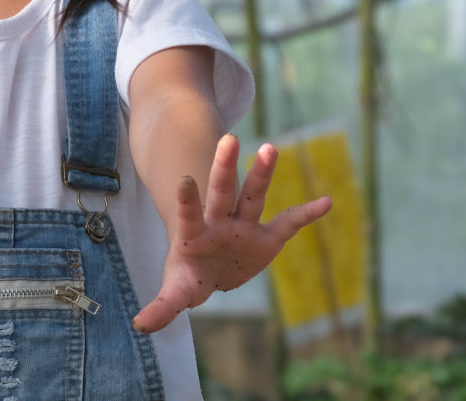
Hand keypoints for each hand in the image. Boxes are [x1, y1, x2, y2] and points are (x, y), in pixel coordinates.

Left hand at [133, 134, 331, 333]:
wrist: (211, 272)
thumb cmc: (190, 275)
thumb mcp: (178, 290)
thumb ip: (163, 306)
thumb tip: (139, 326)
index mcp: (195, 233)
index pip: (189, 214)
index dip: (187, 200)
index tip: (184, 180)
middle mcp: (219, 222)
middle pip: (222, 192)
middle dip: (224, 168)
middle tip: (228, 140)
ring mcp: (243, 226)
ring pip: (252, 196)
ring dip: (262, 173)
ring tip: (270, 147)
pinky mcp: (267, 238)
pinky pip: (289, 223)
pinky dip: (307, 214)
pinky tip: (325, 202)